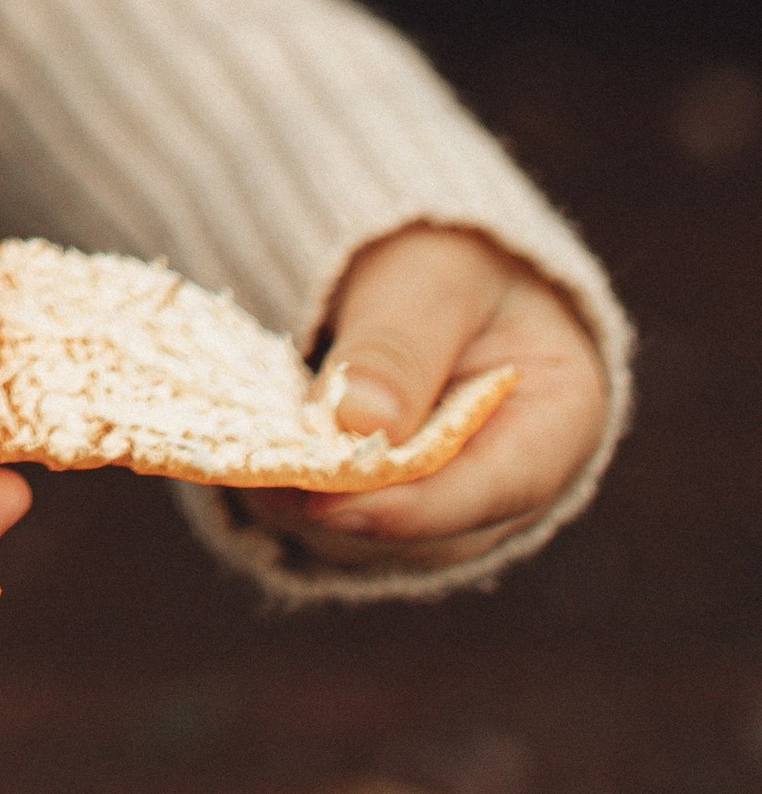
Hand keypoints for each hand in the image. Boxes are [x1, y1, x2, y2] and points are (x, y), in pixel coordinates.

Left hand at [245, 225, 606, 570]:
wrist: (425, 256)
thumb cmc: (447, 256)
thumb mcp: (431, 278)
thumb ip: (399, 349)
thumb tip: (357, 422)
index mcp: (556, 423)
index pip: (492, 488)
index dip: (406, 505)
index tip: (324, 501)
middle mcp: (505, 487)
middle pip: (421, 529)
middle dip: (337, 500)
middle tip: (249, 461)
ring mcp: (443, 505)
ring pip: (364, 537)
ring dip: (299, 497)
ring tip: (237, 441)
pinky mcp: (383, 503)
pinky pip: (330, 519)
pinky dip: (286, 486)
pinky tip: (244, 441)